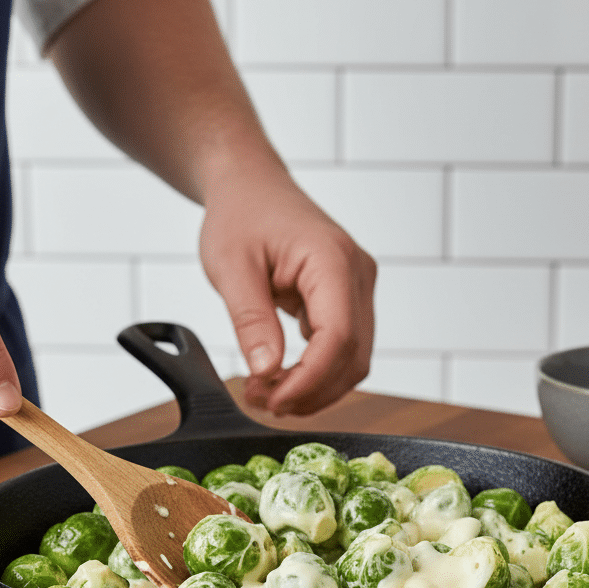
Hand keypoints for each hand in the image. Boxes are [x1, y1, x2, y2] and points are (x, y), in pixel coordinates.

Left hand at [199, 165, 375, 415]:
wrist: (251, 187)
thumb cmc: (241, 215)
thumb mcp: (230, 267)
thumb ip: (251, 320)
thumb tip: (266, 371)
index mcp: (332, 259)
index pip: (338, 337)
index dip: (309, 380)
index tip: (273, 400)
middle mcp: (357, 274)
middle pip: (353, 357)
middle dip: (310, 391)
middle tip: (261, 401)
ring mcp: (358, 287)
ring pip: (353, 360)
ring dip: (315, 387)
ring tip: (267, 392)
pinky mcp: (348, 299)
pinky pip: (343, 348)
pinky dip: (316, 372)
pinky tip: (281, 376)